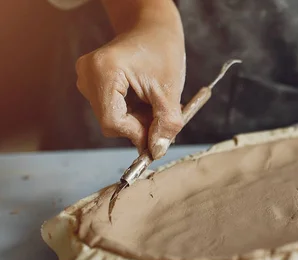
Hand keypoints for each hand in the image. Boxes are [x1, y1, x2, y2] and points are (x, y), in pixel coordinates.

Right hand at [75, 19, 185, 158]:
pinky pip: (111, 110)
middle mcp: (87, 74)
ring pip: (112, 118)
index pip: (113, 121)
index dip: (137, 134)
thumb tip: (156, 151)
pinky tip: (143, 99)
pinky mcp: (91, 83)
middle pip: (111, 122)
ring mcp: (86, 78)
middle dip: (139, 126)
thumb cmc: (162, 52)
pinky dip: (131, 112)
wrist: (152, 29)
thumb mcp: (170, 91)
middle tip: (161, 116)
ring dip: (136, 120)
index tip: (158, 138)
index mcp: (104, 71)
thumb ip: (166, 123)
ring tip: (153, 102)